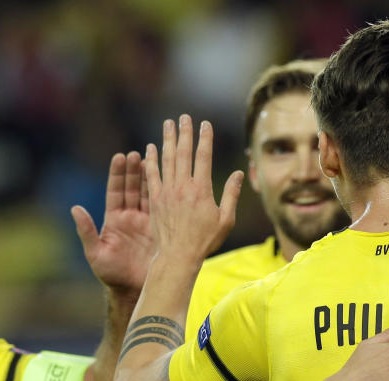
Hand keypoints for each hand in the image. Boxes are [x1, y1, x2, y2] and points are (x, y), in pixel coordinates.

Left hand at [71, 151, 154, 298]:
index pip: (116, 191)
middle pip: (132, 188)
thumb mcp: (95, 253)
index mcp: (114, 220)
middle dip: (135, 170)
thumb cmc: (112, 274)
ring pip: (148, 195)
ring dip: (151, 178)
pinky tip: (169, 180)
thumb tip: (75, 209)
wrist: (135, 290)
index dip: (118, 174)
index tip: (120, 157)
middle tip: (138, 153)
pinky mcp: (160, 230)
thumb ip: (86, 231)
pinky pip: (163, 209)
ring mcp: (146, 223)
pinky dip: (164, 194)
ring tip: (154, 159)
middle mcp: (130, 218)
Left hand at [145, 114, 243, 265]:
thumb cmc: (205, 241)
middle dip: (184, 133)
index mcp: (202, 190)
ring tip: (167, 124)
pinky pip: (152, 175)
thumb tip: (238, 174)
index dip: (205, 139)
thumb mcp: (225, 220)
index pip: (203, 157)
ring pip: (167, 160)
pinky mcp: (156, 199)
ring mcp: (167, 192)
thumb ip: (231, 195)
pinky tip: (150, 148)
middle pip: (183, 153)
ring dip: (168, 140)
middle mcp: (183, 187)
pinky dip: (151, 160)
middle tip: (184, 117)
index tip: (205, 124)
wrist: (178, 255)